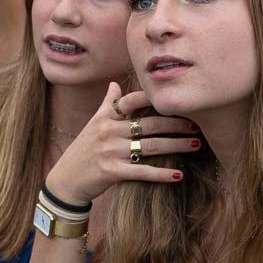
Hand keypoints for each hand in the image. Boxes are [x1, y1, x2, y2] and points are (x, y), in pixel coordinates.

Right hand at [44, 82, 200, 205]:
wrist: (65, 180)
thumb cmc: (83, 150)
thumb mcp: (93, 124)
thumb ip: (107, 104)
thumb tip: (115, 83)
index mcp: (105, 117)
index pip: (133, 100)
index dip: (155, 98)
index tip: (177, 100)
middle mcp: (108, 131)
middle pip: (149, 124)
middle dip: (176, 124)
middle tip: (197, 125)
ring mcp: (110, 151)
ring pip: (151, 146)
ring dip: (176, 146)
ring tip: (196, 145)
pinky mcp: (112, 172)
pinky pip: (143, 171)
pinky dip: (162, 174)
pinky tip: (179, 175)